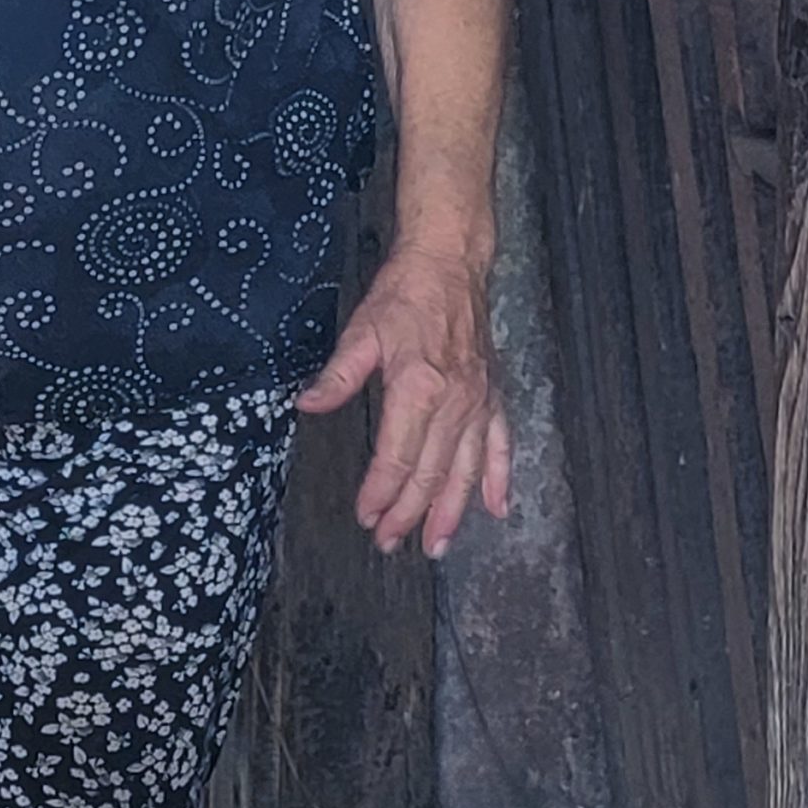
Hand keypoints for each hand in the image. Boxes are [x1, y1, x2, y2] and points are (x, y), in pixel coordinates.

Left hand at [295, 243, 512, 558]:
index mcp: (418, 387)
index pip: (397, 457)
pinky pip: (499, 445)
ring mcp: (478, 402)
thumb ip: (338, 375)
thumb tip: (307, 405)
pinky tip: (497, 509)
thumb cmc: (403, 295)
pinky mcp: (493, 395)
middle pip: (430, 472)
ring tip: (435, 545)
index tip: (365, 515)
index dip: (380, 492)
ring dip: (450, 512)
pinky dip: (499, 479)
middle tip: (389, 542)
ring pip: (465, 470)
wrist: (449, 262)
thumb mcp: (361, 330)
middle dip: (408, 513)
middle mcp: (454, 402)